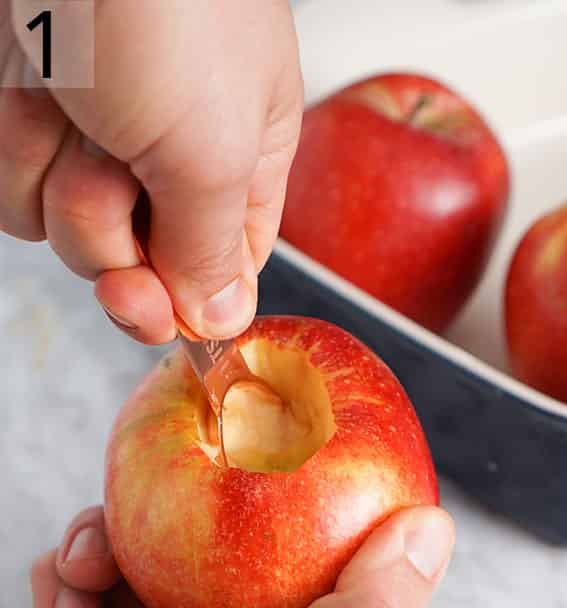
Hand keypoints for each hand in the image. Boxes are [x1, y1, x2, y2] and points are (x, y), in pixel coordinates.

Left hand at [0, 0, 302, 341]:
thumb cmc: (166, 5)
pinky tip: (29, 84)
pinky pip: (9, 180)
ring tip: (77, 99)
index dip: (188, 299)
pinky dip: (9, 145)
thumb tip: (222, 321)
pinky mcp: (26, 109)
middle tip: (116, 166)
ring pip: (61, 224)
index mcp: (246, 155)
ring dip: (54, 177)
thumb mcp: (214, 151)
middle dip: (111, 227)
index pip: (223, 266)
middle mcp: (172, 147)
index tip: (158, 312)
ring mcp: (94, 127)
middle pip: (136, 258)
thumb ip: (215, 251)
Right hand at [0, 503, 453, 607]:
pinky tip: (65, 600)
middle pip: (251, 547)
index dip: (358, 516)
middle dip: (217, 511)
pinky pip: (93, 575)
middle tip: (197, 474)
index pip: (358, 579)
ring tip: (97, 560)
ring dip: (122, 538)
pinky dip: (72, 573)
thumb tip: (434, 531)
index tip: (337, 454)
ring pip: (163, 549)